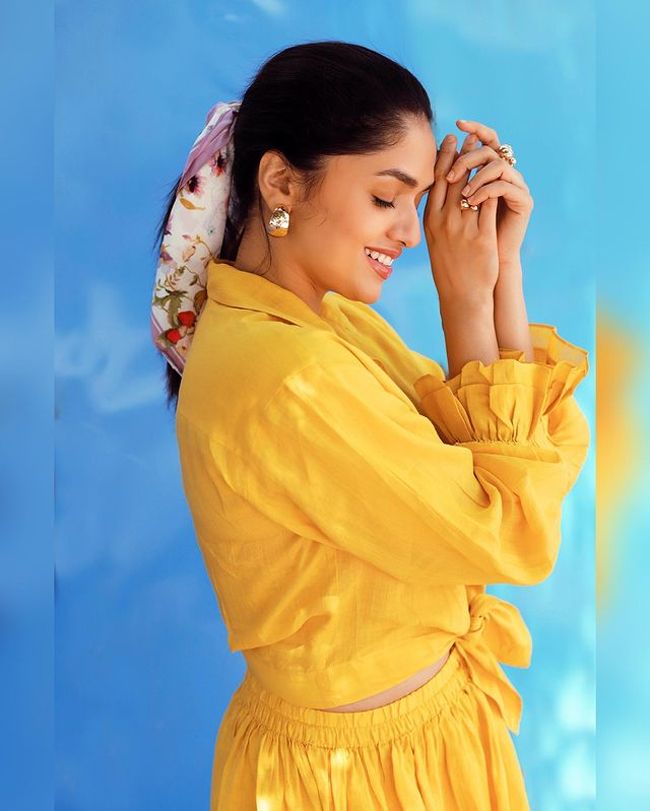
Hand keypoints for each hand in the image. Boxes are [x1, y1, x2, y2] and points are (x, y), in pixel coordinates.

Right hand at [423, 129, 499, 309]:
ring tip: (486, 150)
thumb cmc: (450, 267)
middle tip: (469, 136)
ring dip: (480, 164)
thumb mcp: (436, 240)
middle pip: (453, 177)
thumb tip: (441, 193)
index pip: (436, 180)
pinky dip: (493, 186)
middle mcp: (444, 221)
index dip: (444, 157)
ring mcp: (462, 228)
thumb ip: (438, 216)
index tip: (450, 140)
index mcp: (430, 220)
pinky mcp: (481, 235)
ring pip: (471, 186)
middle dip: (462, 153)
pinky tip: (500, 173)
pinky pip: (488, 203)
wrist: (461, 294)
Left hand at [449, 119, 533, 264]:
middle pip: (490, 149)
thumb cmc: (468, 237)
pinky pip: (505, 186)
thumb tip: (431, 159)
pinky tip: (472, 201)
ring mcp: (516, 186)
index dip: (474, 129)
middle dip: (468, 156)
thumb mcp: (452, 206)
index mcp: (490, 171)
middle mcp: (506, 174)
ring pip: (498, 165)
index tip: (456, 125)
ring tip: (462, 193)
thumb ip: (449, 183)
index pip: (485, 141)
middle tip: (451, 172)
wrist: (487, 262)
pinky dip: (486, 191)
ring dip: (476, 176)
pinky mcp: (524, 201)